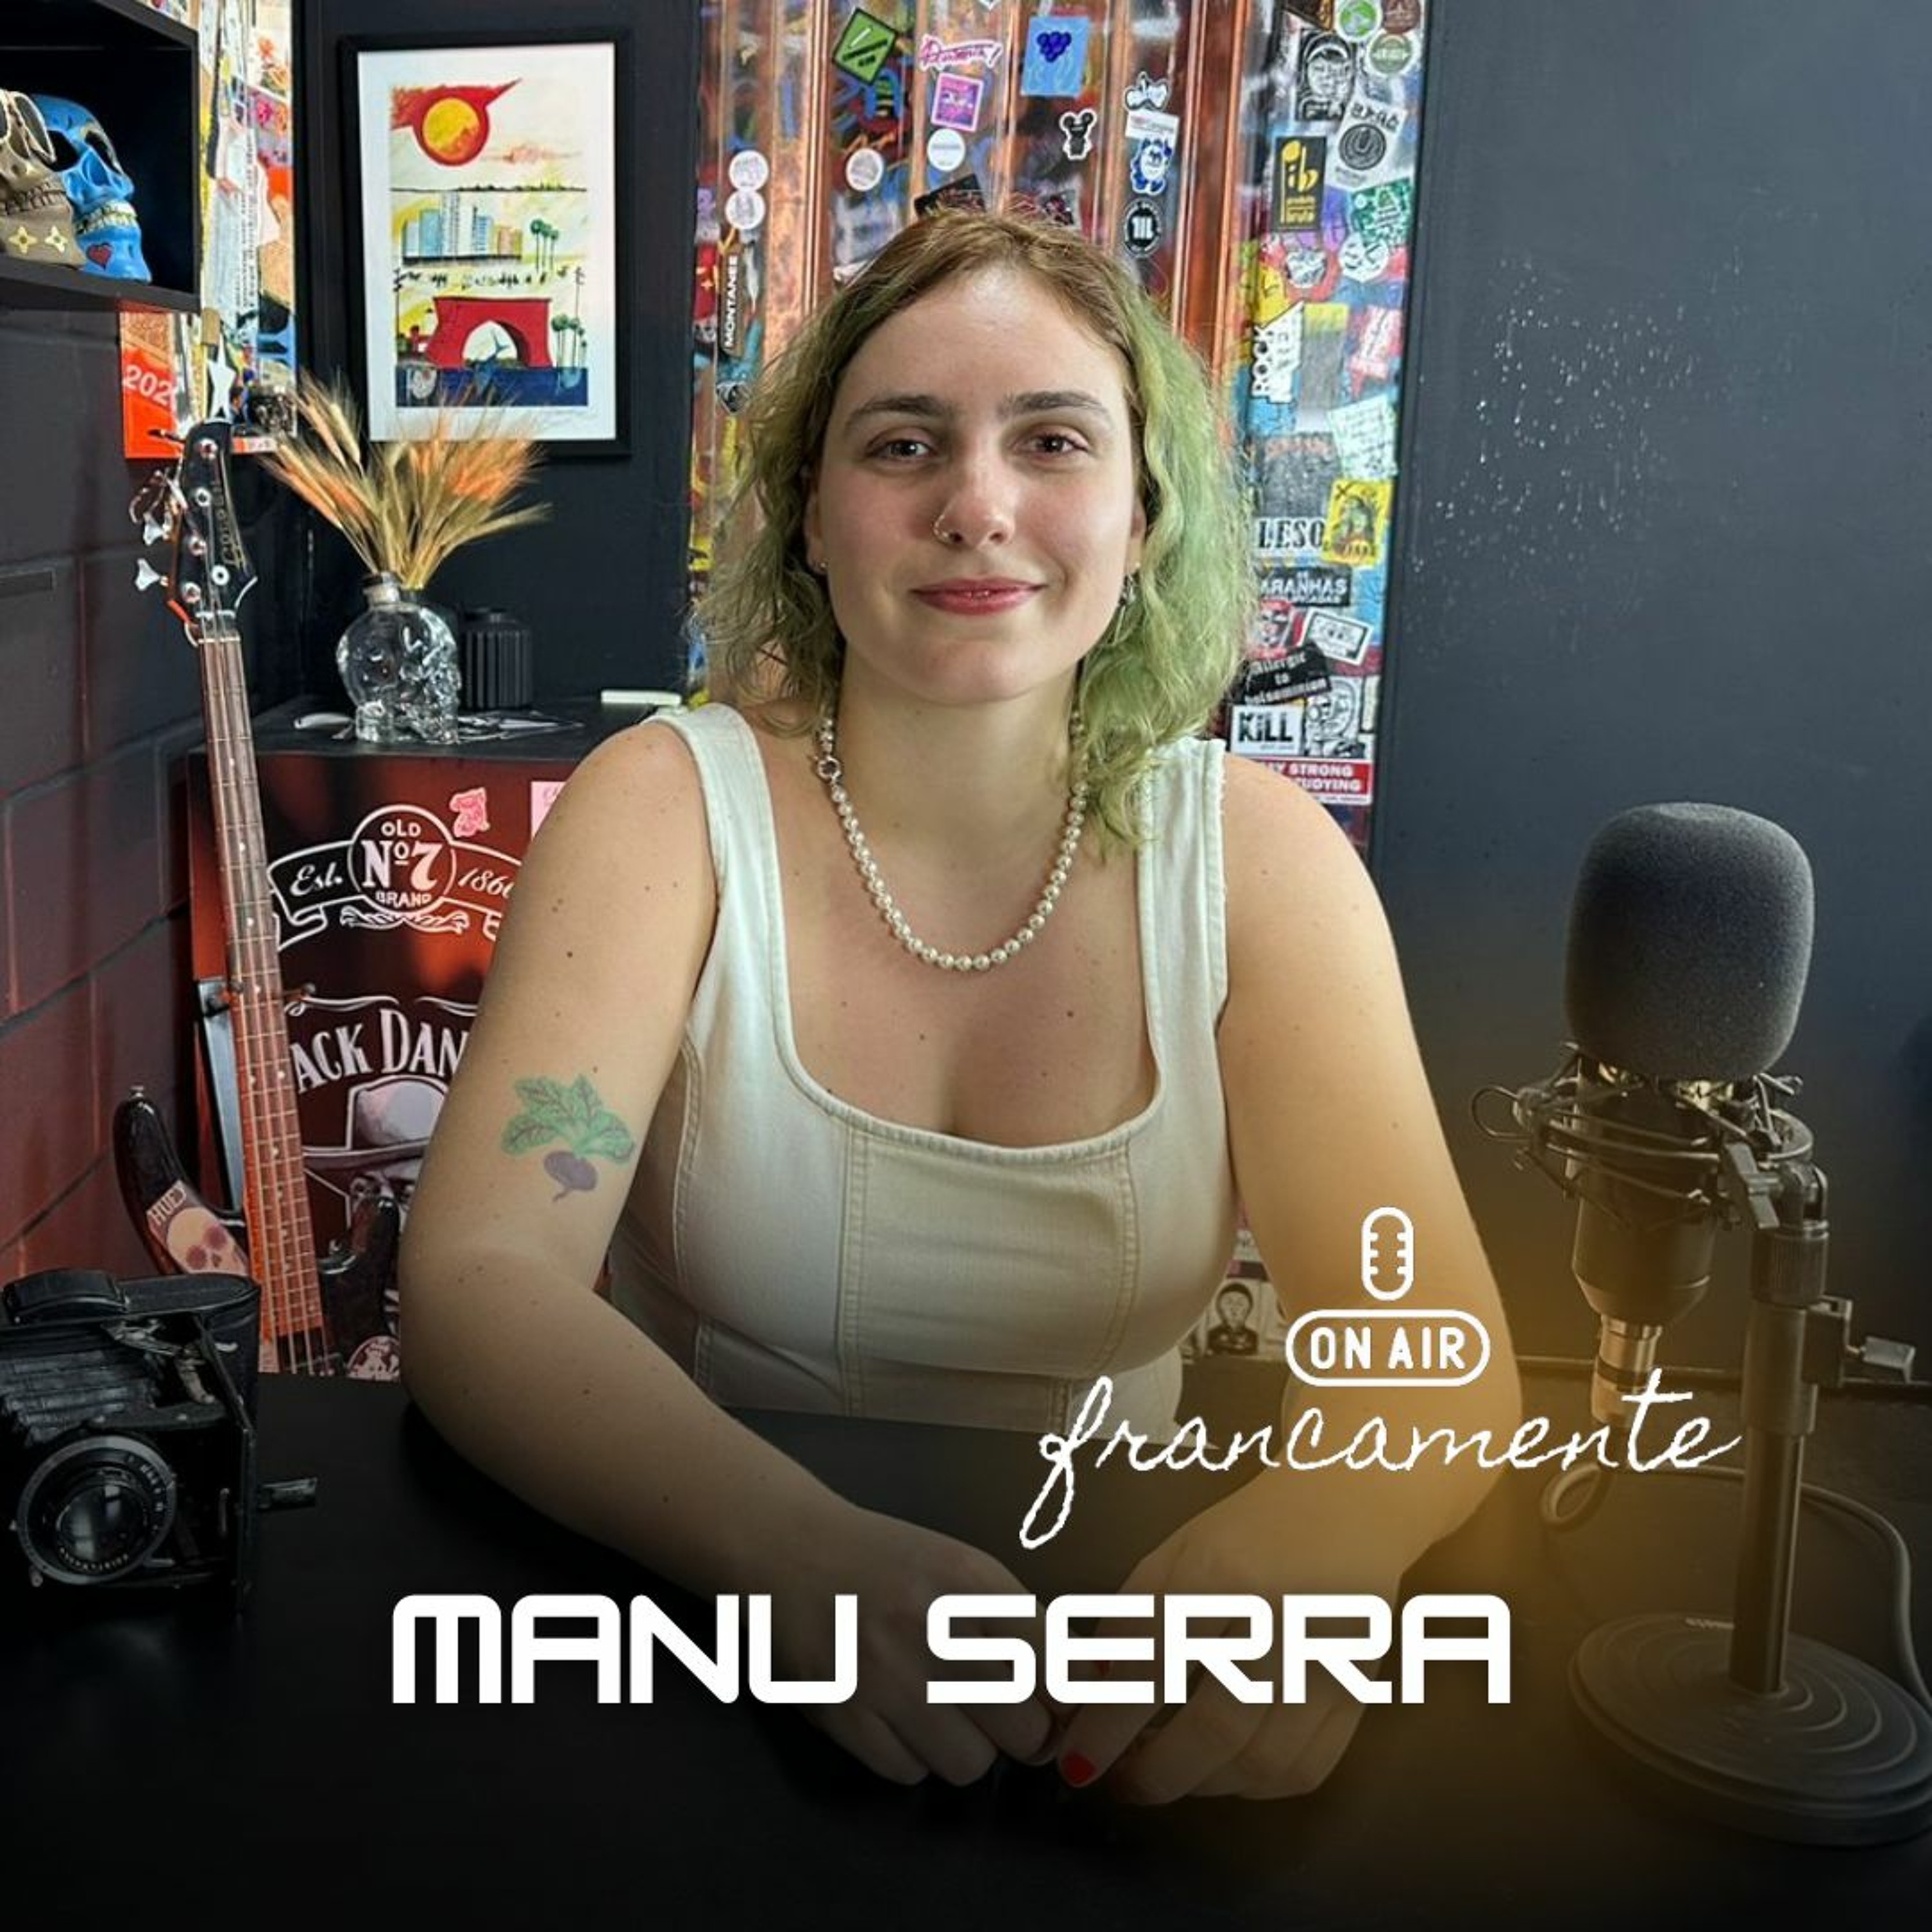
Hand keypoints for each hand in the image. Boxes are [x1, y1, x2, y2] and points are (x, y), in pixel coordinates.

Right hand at [761, 1504, 1056, 1786]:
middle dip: (1022, 1729)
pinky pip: (909, 1773)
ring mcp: (883, 1677)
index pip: (1059, 1669)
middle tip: (1002, 1712)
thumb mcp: (962, 1568)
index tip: (1062, 1704)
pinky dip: (912, 1755)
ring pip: (971, 1764)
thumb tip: (1081, 1687)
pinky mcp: (841, 1714)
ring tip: (945, 1712)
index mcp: (971, 1583)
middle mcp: (931, 1629)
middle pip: (1025, 1730)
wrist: (787, 1548)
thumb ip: (1021, 1622)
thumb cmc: (886, 1560)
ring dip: (967, 1747)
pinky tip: (898, 1716)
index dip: (1071, 1700)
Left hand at [1052, 1479, 1405, 1802]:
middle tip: (1119, 1781)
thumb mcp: (1175, 1552)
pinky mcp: (1359, 1691)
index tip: (1078, 1759)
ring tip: (1163, 1771)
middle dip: (1155, 1772)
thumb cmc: (1249, 1531)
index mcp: (1223, 1570)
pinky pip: (1303, 1769)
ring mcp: (1329, 1660)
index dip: (1108, 1723)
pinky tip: (1220, 1769)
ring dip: (1199, 1784)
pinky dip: (1251, 1785)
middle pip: (1215, 1727)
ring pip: (1260, 1761)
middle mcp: (1281, 1619)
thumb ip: (1130, 1617)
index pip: (1153, 1662)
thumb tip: (1092, 1691)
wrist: (1346, 1509)